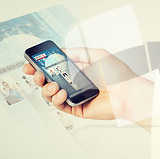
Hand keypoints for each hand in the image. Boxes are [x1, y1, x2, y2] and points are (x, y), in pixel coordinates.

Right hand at [23, 47, 152, 125]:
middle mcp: (76, 82)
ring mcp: (75, 96)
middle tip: (35, 73)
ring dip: (46, 88)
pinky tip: (61, 92)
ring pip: (51, 94)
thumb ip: (77, 52)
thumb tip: (61, 50)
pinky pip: (60, 105)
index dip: (42, 65)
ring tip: (52, 84)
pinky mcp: (77, 108)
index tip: (31, 63)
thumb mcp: (97, 54)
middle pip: (49, 80)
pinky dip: (56, 98)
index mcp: (79, 68)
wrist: (128, 93)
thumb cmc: (118, 74)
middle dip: (38, 76)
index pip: (55, 66)